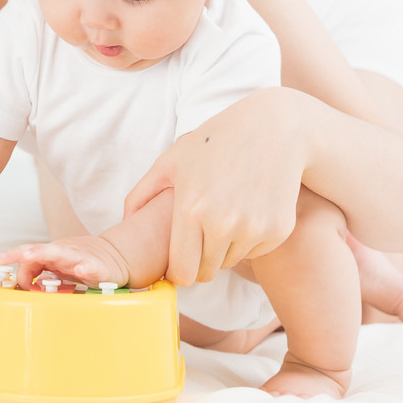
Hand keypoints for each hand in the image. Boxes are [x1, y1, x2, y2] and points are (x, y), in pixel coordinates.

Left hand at [0, 236, 129, 289]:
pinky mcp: (98, 267)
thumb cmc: (82, 261)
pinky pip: (90, 267)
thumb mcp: (58, 266)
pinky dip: (85, 268)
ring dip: (48, 254)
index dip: (18, 262)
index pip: (30, 254)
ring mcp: (80, 258)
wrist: (115, 255)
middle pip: (42, 250)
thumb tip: (22, 283)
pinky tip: (81, 270)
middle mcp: (64, 252)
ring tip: (33, 256)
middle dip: (27, 252)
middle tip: (12, 255)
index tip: (9, 271)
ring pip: (62, 254)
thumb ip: (39, 272)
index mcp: (53, 253)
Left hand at [123, 87, 305, 284]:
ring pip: (230, 262)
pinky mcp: (278, 231)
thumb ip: (142, 194)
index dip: (178, 271)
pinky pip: (254, 252)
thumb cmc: (216, 142)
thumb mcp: (172, 160)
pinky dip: (249, 240)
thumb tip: (125, 223)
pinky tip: (248, 209)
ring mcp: (254, 228)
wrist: (274, 129)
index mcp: (191, 209)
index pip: (181, 272)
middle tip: (203, 232)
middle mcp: (223, 224)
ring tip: (225, 214)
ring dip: (225, 249)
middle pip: (205, 273)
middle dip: (200, 260)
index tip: (180, 262)